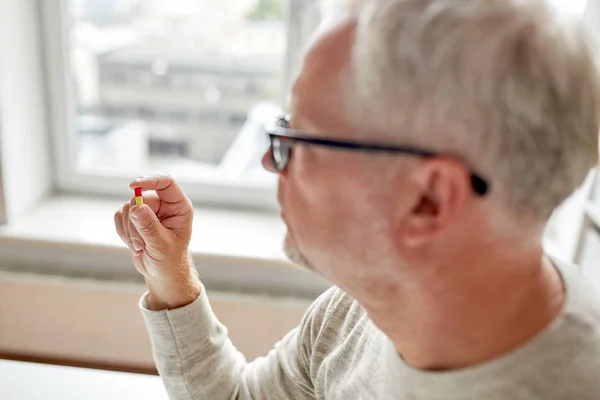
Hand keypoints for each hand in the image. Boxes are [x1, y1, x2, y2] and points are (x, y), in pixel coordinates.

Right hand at [114, 174, 200, 309]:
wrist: (161, 273)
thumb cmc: (169, 259)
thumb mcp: (162, 245)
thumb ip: (149, 226)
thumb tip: (137, 208)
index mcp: (179, 207)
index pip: (166, 183)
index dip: (150, 180)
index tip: (134, 185)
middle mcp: (164, 205)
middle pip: (140, 197)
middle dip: (135, 222)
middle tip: (142, 243)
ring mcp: (148, 210)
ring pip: (127, 207)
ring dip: (129, 230)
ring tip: (141, 246)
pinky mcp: (134, 218)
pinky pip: (119, 216)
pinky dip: (122, 231)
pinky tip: (134, 244)